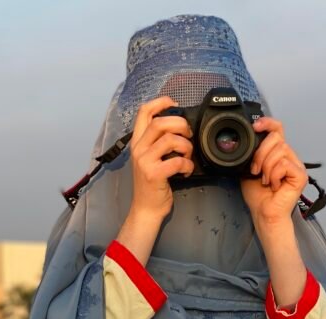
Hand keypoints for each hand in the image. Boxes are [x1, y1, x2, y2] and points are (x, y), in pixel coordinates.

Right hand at [128, 96, 193, 221]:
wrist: (146, 209)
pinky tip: (186, 170)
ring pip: (171, 139)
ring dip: (186, 146)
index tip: (174, 104)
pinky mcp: (154, 174)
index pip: (144, 112)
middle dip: (181, 125)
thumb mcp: (149, 159)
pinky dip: (187, 164)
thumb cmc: (152, 184)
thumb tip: (178, 127)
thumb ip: (157, 142)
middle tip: (188, 135)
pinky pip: (177, 161)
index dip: (161, 102)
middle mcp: (138, 149)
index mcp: (137, 142)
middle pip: (161, 122)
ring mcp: (145, 161)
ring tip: (188, 156)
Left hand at [240, 117, 308, 223]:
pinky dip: (274, 174)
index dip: (268, 123)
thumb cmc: (258, 195)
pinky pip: (284, 164)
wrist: (264, 213)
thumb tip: (248, 140)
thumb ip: (252, 154)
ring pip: (280, 150)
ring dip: (266, 167)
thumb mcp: (249, 168)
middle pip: (276, 138)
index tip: (255, 126)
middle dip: (261, 154)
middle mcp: (289, 157)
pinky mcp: (301, 175)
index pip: (277, 129)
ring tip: (265, 180)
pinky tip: (274, 185)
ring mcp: (297, 165)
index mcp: (278, 154)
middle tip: (256, 170)